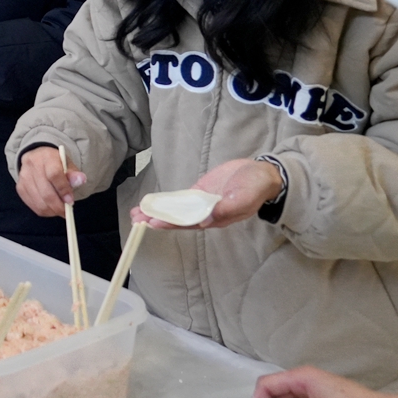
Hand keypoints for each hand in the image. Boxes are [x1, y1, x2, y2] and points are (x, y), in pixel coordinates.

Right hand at [15, 145, 86, 217]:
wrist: (38, 158)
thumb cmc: (56, 163)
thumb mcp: (68, 165)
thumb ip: (74, 174)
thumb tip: (81, 180)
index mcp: (46, 156)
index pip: (54, 175)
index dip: (63, 190)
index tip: (71, 201)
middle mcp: (32, 165)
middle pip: (45, 192)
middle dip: (58, 205)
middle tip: (67, 211)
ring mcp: (24, 177)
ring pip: (39, 202)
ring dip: (52, 210)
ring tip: (60, 209)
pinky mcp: (20, 188)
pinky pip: (34, 206)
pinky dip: (45, 211)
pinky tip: (51, 207)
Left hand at [134, 158, 283, 229]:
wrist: (261, 175)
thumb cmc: (255, 187)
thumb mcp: (244, 197)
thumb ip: (226, 209)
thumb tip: (206, 220)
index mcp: (216, 218)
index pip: (189, 223)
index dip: (171, 223)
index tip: (153, 222)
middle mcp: (205, 214)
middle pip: (177, 219)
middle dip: (157, 219)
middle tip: (136, 219)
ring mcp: (201, 203)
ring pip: (175, 209)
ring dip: (156, 211)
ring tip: (136, 213)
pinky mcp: (199, 192)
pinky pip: (180, 199)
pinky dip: (166, 201)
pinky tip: (152, 203)